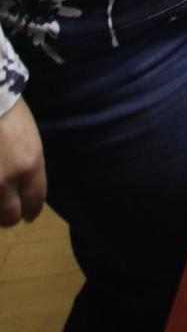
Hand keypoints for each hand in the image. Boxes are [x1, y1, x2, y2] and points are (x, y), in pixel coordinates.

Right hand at [0, 98, 45, 227]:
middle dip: (10, 215)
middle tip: (7, 208)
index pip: (35, 203)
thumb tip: (24, 191)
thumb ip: (29, 169)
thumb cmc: (10, 114)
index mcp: (30, 166)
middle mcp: (7, 180)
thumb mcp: (30, 142)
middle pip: (10, 217)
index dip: (31, 211)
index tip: (28, 213)